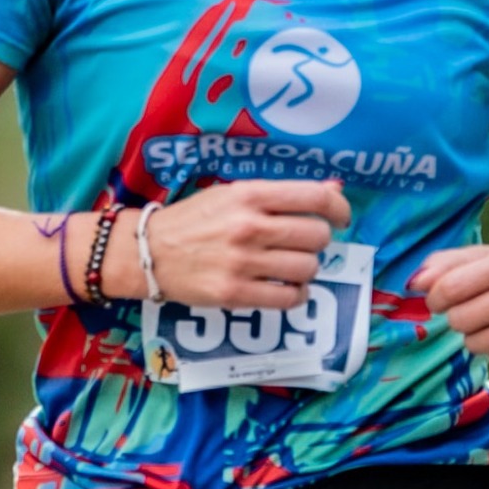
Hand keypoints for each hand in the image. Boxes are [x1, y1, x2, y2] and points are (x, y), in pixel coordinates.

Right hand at [110, 179, 351, 308]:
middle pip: (317, 236)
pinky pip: (289, 298)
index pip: (316, 198)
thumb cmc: (193, 220)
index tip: (340, 217)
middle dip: (318, 241)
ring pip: (308, 268)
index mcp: (249, 194)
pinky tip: (284, 287)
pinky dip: (295, 295)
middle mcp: (249, 226)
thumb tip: (333, 189)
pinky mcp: (235, 294)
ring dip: (307, 269)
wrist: (147, 252)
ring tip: (290, 266)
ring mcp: (243, 262)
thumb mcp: (232, 193)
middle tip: (303, 244)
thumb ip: (280, 194)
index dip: (339, 208)